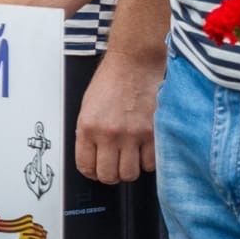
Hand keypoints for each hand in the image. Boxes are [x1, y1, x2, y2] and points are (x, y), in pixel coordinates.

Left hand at [75, 50, 161, 184]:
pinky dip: (148, 161)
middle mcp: (109, 134)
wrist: (135, 62)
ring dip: (130, 169)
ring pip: (130, 174)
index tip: (96, 170)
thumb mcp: (88, 105)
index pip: (86, 166)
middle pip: (109, 176)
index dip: (91, 172)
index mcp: (88, 126)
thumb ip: (89, 131)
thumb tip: (92, 155)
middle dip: (111, 175)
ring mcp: (133, 135)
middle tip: (114, 166)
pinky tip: (144, 149)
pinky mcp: (153, 134)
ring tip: (130, 157)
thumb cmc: (112, 79)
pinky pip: (150, 163)